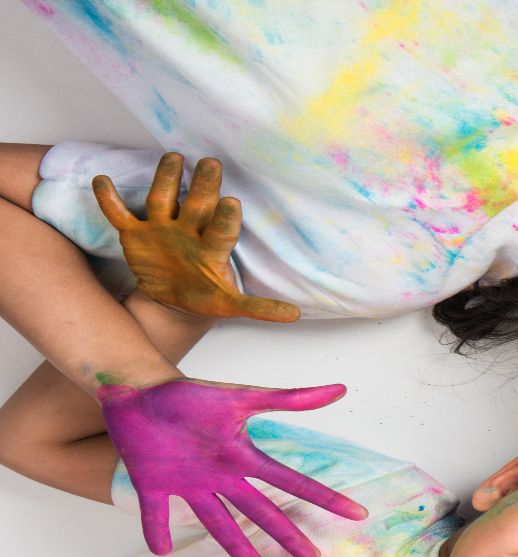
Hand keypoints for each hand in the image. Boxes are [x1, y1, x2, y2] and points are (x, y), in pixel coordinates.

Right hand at [92, 153, 299, 323]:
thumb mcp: (230, 305)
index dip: (226, 218)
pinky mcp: (136, 234)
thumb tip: (294, 315)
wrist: (174, 300)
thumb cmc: (205, 296)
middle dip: (204, 185)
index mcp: (212, 249)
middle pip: (197, 204)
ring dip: (166, 179)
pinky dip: (109, 200)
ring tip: (173, 158)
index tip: (233, 201)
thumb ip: (258, 307)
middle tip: (211, 163)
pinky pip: (119, 214)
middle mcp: (189, 232)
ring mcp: (162, 229)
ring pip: (162, 198)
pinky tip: (102, 180)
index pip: (222, 231)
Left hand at [97, 379, 367, 556]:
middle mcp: (221, 475)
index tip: (356, 513)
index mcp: (243, 457)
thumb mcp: (241, 398)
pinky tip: (163, 550)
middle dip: (286, 536)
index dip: (325, 498)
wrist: (137, 390)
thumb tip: (339, 389)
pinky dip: (157, 531)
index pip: (292, 483)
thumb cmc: (188, 393)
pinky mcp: (152, 485)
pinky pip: (156, 514)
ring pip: (215, 521)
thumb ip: (288, 399)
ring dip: (234, 544)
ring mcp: (188, 483)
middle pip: (261, 511)